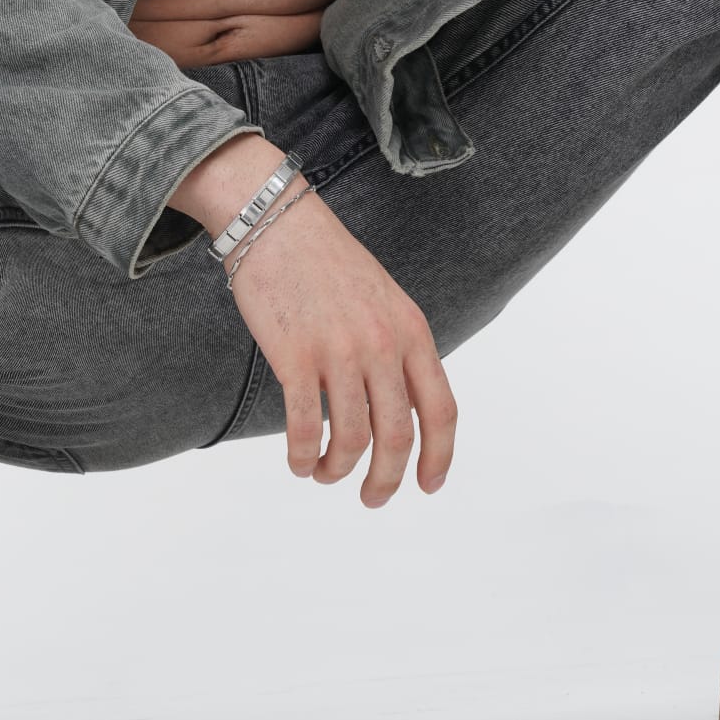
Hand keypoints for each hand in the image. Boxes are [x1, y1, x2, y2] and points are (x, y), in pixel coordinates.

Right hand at [225, 187, 456, 506]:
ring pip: (350, 439)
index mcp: (412, 330)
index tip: (428, 486)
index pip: (442, 410)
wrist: (278, 220)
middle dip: (387, 480)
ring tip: (324, 474)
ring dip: (338, 470)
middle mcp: (382, 343)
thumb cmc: (328, 263)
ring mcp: (339, 350)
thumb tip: (403, 410)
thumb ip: (399, 348)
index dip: (439, 457)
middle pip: (398, 436)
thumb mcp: (384, 299)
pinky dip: (303, 456)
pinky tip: (298, 461)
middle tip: (372, 498)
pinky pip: (303, 427)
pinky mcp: (294, 354)